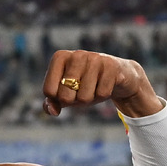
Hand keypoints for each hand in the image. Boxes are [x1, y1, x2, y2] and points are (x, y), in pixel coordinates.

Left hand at [43, 49, 162, 117]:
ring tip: (95, 87)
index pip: (48, 91)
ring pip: (83, 98)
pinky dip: (103, 96)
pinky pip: (101, 94)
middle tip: (83, 90)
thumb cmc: (86, 85)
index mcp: (60, 57)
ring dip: (90, 99)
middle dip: (74, 101)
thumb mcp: (67, 94)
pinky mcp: (111, 65)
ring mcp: (94, 58)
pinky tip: (106, 84)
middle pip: (65, 97)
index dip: (59, 100)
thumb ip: (52, 103)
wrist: (118, 76)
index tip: (68, 90)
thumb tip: (53, 111)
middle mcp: (76, 54)